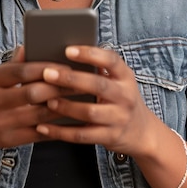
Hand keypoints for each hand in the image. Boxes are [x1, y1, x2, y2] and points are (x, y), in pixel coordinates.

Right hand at [0, 46, 71, 153]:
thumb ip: (12, 64)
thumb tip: (29, 45)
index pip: (22, 71)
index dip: (46, 68)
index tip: (66, 65)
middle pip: (32, 93)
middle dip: (59, 87)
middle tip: (79, 82)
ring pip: (37, 116)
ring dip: (61, 108)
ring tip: (79, 100)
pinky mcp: (6, 141)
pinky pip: (36, 134)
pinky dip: (54, 128)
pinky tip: (68, 121)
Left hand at [35, 46, 158, 157]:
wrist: (142, 132)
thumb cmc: (121, 99)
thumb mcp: (118, 80)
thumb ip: (99, 68)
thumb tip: (65, 51)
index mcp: (125, 76)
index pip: (111, 60)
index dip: (90, 54)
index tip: (68, 50)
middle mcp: (125, 96)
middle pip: (98, 85)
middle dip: (71, 79)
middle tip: (48, 73)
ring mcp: (119, 118)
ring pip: (89, 112)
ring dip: (66, 106)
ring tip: (47, 99)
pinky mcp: (109, 137)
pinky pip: (82, 136)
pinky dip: (61, 132)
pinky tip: (44, 127)